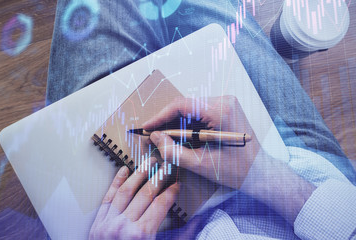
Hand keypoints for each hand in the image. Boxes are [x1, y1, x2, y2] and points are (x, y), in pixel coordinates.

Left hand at [89, 158, 179, 239]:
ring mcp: (108, 223)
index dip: (171, 192)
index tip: (177, 184)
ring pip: (125, 191)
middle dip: (158, 177)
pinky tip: (123, 170)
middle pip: (145, 194)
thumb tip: (200, 220)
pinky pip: (107, 198)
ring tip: (149, 162)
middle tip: (166, 165)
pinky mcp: (98, 223)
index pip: (160, 205)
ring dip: (138, 174)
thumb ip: (182, 236)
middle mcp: (124, 227)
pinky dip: (116, 182)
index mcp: (142, 236)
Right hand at [142, 96, 260, 188]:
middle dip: (167, 121)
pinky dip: (187, 124)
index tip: (147, 128)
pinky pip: (200, 112)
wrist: (260, 173)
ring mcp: (227, 103)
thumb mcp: (201, 164)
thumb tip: (155, 137)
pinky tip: (179, 136)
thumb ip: (174, 151)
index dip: (160, 116)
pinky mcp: (226, 109)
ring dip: (176, 123)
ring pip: (191, 108)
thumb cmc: (236, 170)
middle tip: (152, 136)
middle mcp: (225, 101)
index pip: (181, 105)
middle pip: (185, 106)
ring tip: (163, 138)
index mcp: (220, 111)